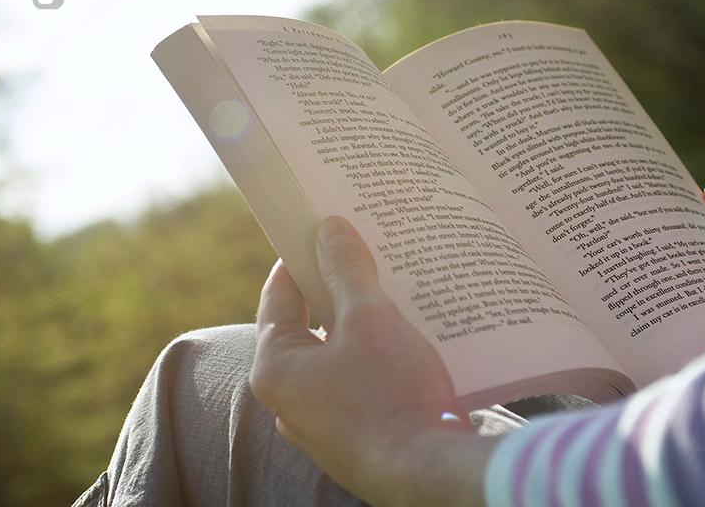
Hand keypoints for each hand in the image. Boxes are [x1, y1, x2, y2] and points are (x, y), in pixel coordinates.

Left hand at [249, 216, 494, 506]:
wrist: (430, 475)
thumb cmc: (391, 394)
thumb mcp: (369, 319)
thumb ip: (346, 270)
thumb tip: (330, 229)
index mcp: (275, 369)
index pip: (277, 297)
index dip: (299, 259)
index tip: (319, 231)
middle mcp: (287, 402)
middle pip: (306, 329)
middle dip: (335, 292)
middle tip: (361, 257)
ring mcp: (319, 426)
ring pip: (334, 360)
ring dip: (357, 329)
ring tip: (390, 295)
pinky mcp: (351, 442)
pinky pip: (355, 388)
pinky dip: (372, 363)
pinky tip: (405, 343)